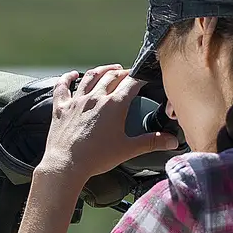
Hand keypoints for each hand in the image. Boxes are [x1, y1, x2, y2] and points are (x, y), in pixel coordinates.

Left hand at [37, 66, 181, 183]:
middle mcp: (96, 98)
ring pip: (91, 77)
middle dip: (124, 72)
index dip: (141, 77)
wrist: (66, 164)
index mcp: (114, 105)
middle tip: (130, 74)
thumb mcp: (128, 150)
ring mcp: (77, 101)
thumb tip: (171, 140)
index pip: (132, 82)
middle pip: (112, 75)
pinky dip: (68, 78)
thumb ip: (151, 142)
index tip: (146, 78)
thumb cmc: (96, 158)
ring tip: (110, 68)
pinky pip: (63, 87)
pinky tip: (72, 74)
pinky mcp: (62, 107)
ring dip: (102, 70)